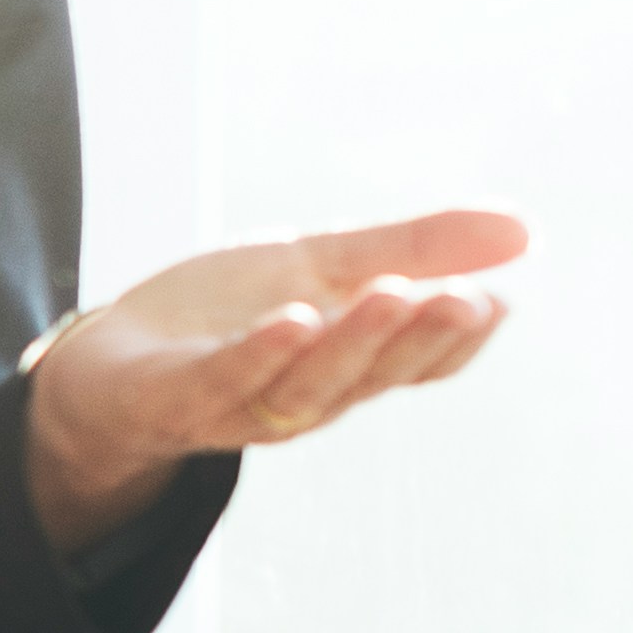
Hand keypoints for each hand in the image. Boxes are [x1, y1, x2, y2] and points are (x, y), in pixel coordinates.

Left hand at [23, 206, 524, 550]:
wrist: (108, 362)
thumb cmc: (225, 317)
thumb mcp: (322, 266)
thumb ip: (410, 249)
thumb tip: (523, 229)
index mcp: (349, 364)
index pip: (417, 364)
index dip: (457, 339)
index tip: (497, 300)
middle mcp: (305, 394)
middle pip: (373, 374)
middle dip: (418, 337)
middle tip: (464, 298)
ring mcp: (239, 403)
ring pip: (308, 383)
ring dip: (352, 342)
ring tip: (389, 295)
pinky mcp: (174, 398)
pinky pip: (223, 382)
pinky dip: (259, 355)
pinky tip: (292, 320)